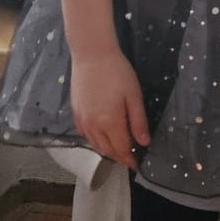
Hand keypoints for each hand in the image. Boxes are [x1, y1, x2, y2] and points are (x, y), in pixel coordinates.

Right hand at [71, 49, 149, 169]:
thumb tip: (144, 143)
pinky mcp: (75, 113)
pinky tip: (102, 137)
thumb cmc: (117, 72)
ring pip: (94, 144)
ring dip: (106, 150)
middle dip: (118, 157)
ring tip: (117, 150)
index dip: (129, 160)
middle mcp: (93, 126)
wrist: (92, 55)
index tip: (136, 165)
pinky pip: (85, 135)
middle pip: (106, 150)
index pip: (120, 149)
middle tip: (129, 159)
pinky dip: (94, 141)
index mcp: (110, 122)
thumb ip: (138, 121)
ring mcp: (82, 120)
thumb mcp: (134, 96)